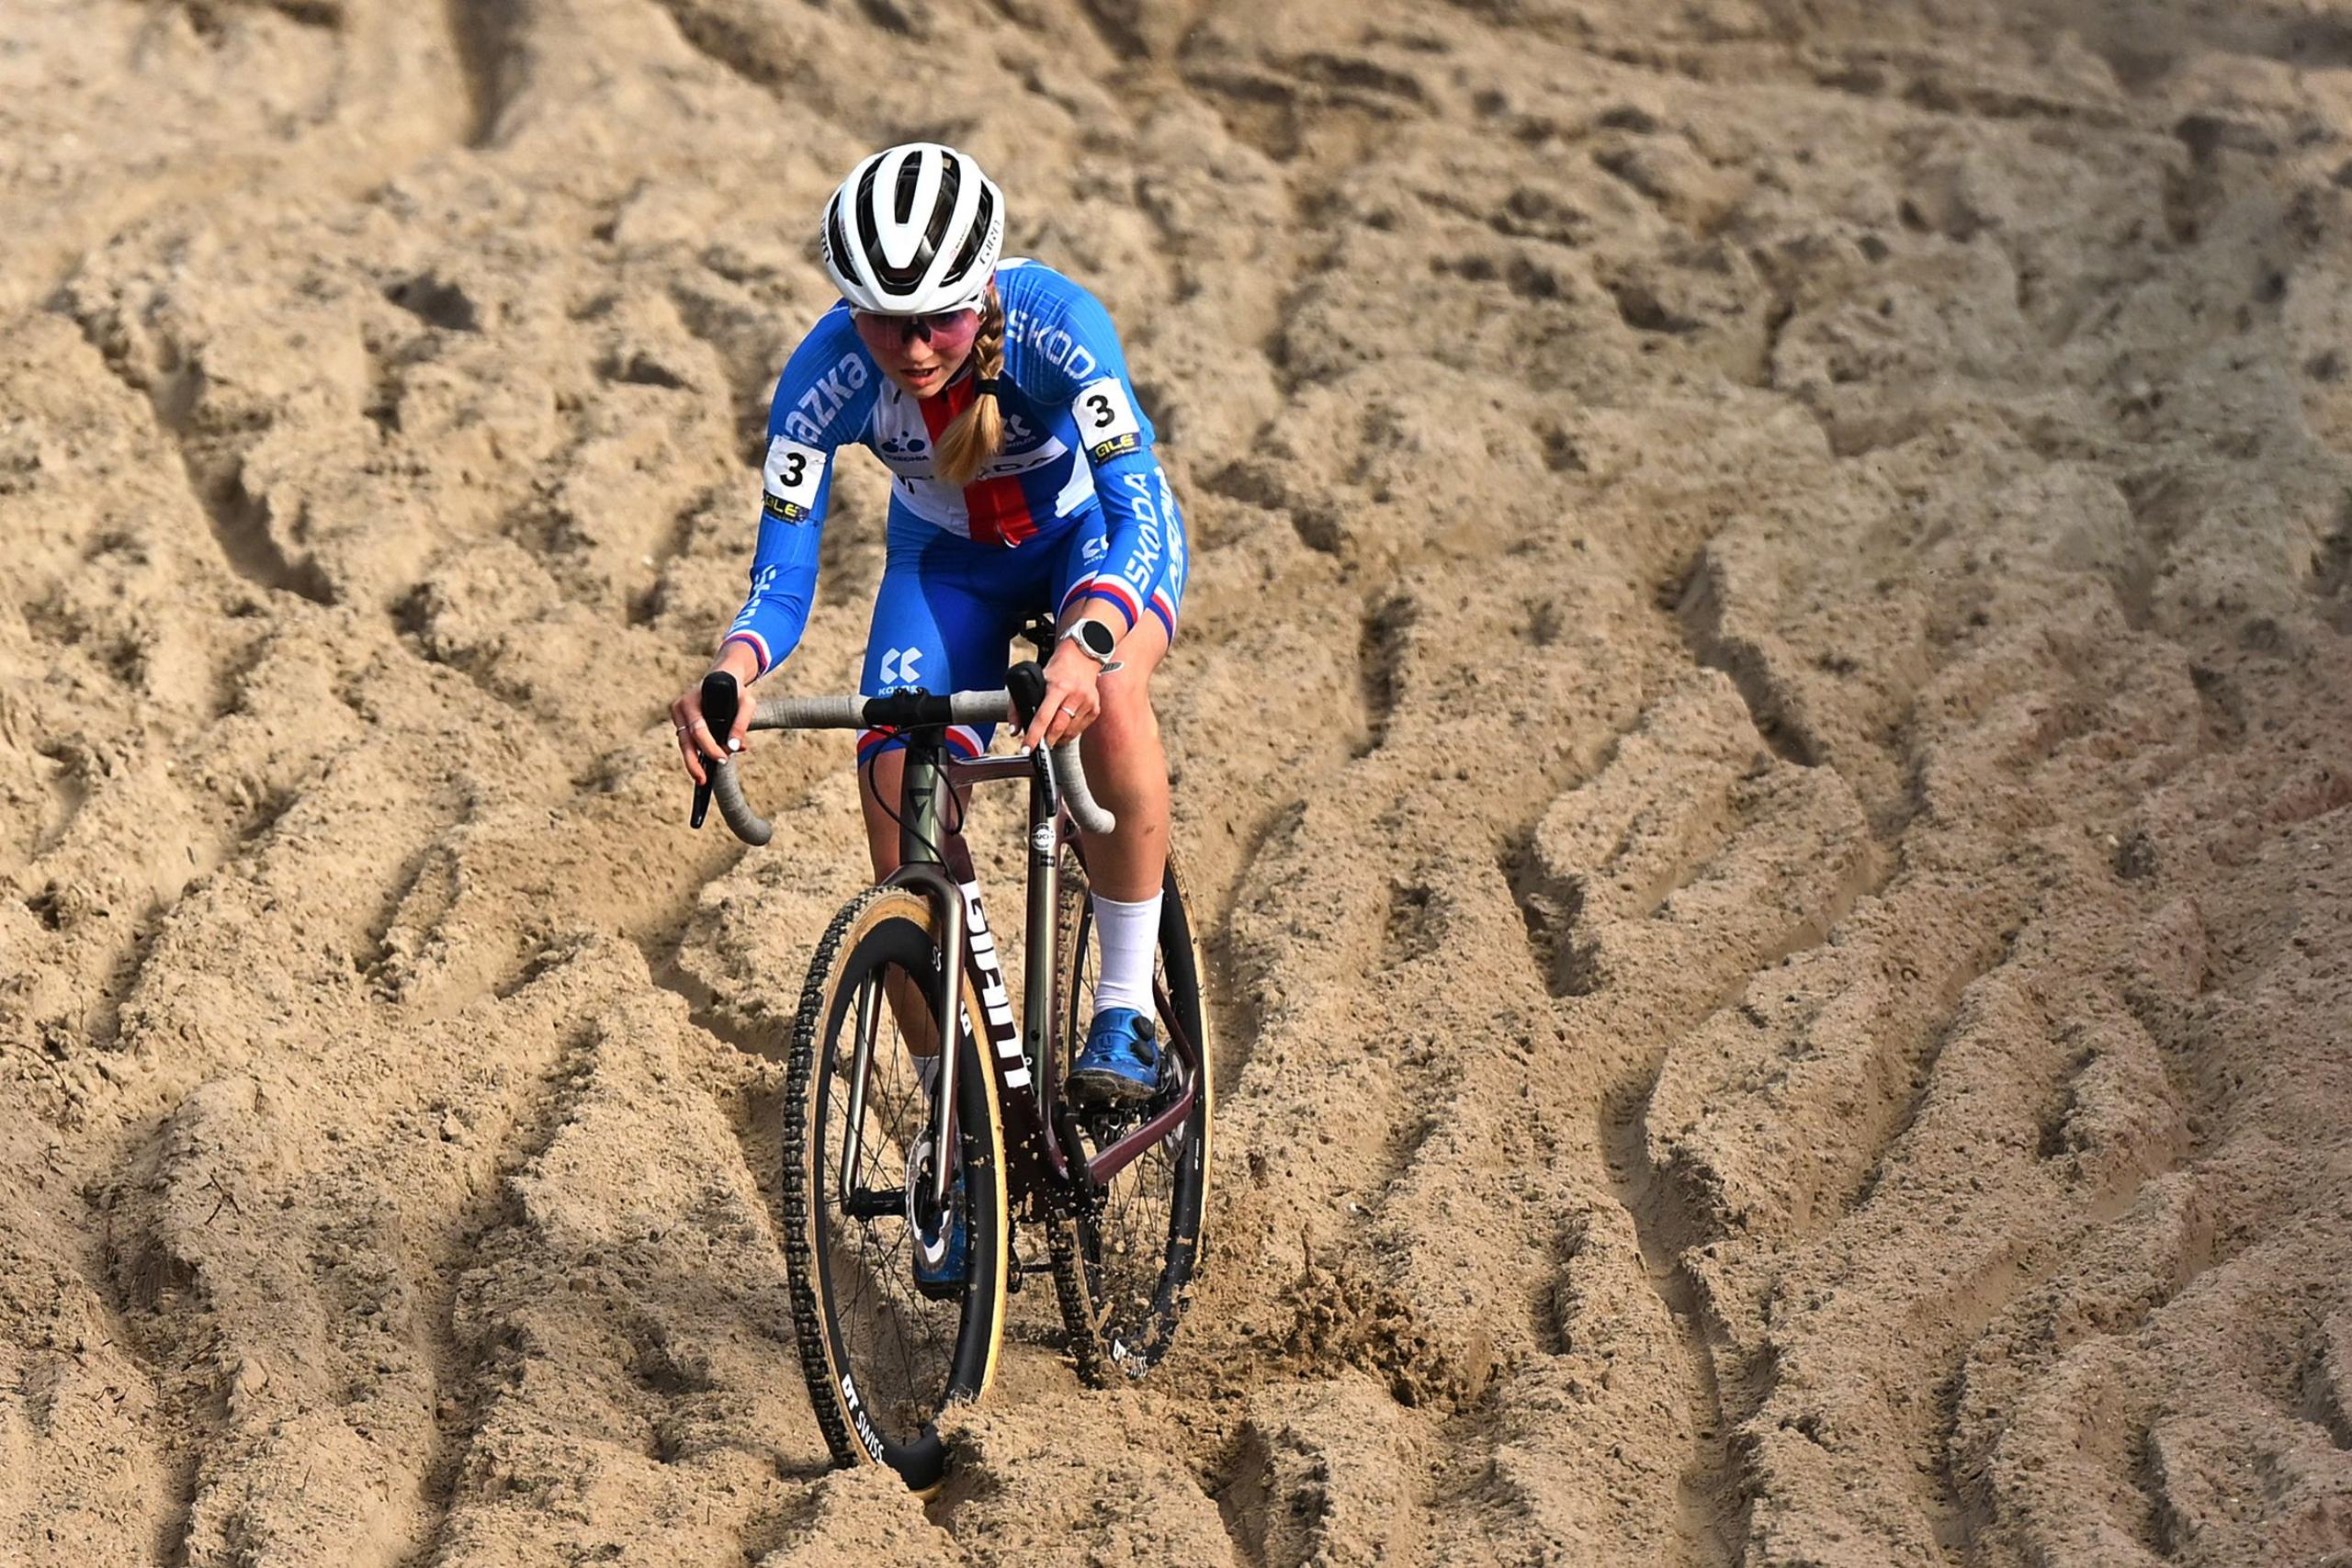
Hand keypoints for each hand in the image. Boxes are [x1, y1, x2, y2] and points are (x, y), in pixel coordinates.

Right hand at [672, 648, 758, 784]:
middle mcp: (681, 707)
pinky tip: (704, 765)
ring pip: (684, 743)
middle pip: (686, 741)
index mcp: (693, 700)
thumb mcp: (746, 703)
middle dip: (694, 762)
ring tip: (702, 778)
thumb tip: (736, 748)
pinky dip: (697, 752)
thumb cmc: (736, 690)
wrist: (724, 677)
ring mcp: (679, 715)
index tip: (722, 760)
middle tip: (703, 780)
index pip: (699, 730)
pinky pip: (688, 740)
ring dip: (694, 761)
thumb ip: (741, 724)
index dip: (710, 747)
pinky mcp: (681, 721)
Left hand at [1023, 639, 1102, 748]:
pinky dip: (1069, 732)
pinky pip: (1079, 730)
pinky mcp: (1095, 709)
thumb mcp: (1035, 680)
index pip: (1044, 717)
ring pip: (1069, 733)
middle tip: (1040, 743)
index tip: (1027, 747)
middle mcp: (1075, 695)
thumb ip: (1019, 705)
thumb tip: (1015, 731)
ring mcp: (1088, 703)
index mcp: (1058, 687)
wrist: (1082, 657)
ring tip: (1051, 732)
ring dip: (1057, 737)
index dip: (1034, 735)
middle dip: (1047, 740)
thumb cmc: (1057, 669)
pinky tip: (1064, 724)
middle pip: (1058, 729)